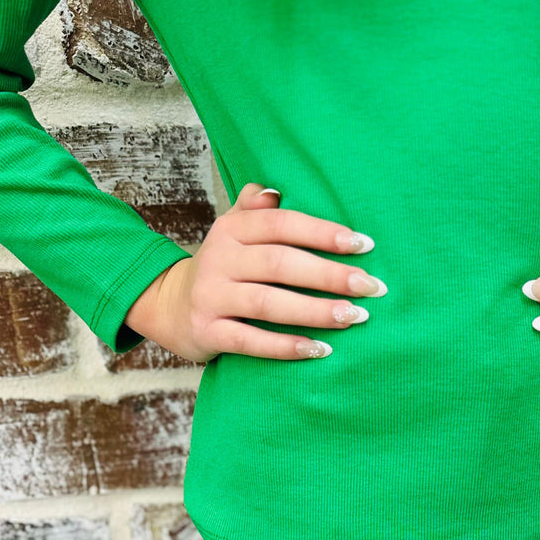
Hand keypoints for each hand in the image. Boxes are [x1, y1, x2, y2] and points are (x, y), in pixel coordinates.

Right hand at [125, 183, 386, 364]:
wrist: (167, 306)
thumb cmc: (221, 267)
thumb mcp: (233, 231)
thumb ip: (255, 209)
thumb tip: (276, 190)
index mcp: (232, 229)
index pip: (283, 224)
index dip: (324, 233)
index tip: (365, 245)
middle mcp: (220, 259)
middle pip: (281, 264)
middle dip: (330, 276)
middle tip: (372, 287)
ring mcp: (212, 297)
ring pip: (269, 304)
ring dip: (316, 311)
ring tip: (354, 317)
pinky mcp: (208, 332)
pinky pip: (251, 341)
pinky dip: (287, 346)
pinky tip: (320, 349)